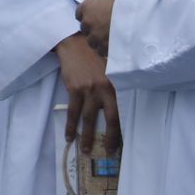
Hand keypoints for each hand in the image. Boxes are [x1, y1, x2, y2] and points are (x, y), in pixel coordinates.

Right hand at [54, 33, 120, 154]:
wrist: (75, 44)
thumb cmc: (94, 56)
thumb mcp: (110, 68)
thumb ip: (115, 84)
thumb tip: (119, 105)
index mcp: (117, 83)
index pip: (123, 109)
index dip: (124, 125)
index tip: (124, 139)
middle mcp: (105, 88)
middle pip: (111, 118)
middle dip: (111, 137)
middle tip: (110, 151)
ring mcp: (90, 89)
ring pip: (89, 119)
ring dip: (87, 137)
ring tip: (85, 150)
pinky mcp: (75, 89)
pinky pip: (73, 113)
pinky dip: (71, 126)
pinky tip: (70, 136)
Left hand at [75, 0, 130, 56]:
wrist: (148, 13)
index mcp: (87, 5)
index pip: (79, 13)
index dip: (91, 14)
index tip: (100, 14)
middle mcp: (88, 23)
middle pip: (85, 29)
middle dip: (95, 27)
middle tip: (109, 24)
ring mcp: (96, 38)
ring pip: (93, 42)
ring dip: (101, 39)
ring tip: (115, 35)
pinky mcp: (105, 50)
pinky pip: (102, 52)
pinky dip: (108, 49)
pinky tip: (118, 42)